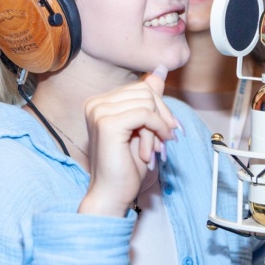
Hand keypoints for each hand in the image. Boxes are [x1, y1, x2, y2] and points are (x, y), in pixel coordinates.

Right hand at [77, 68, 177, 216]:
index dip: (161, 109)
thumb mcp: (143, 128)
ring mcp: (99, 111)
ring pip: (147, 102)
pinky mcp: (107, 123)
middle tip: (165, 142)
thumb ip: (149, 99)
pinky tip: (156, 148)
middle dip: (162, 116)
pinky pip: (146, 114)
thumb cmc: (125, 167)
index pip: (141, 88)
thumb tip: (160, 70)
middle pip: (146, 91)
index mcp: (100, 102)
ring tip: (154, 150)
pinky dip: (158, 130)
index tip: (168, 131)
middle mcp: (95, 103)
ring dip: (158, 128)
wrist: (111, 195)